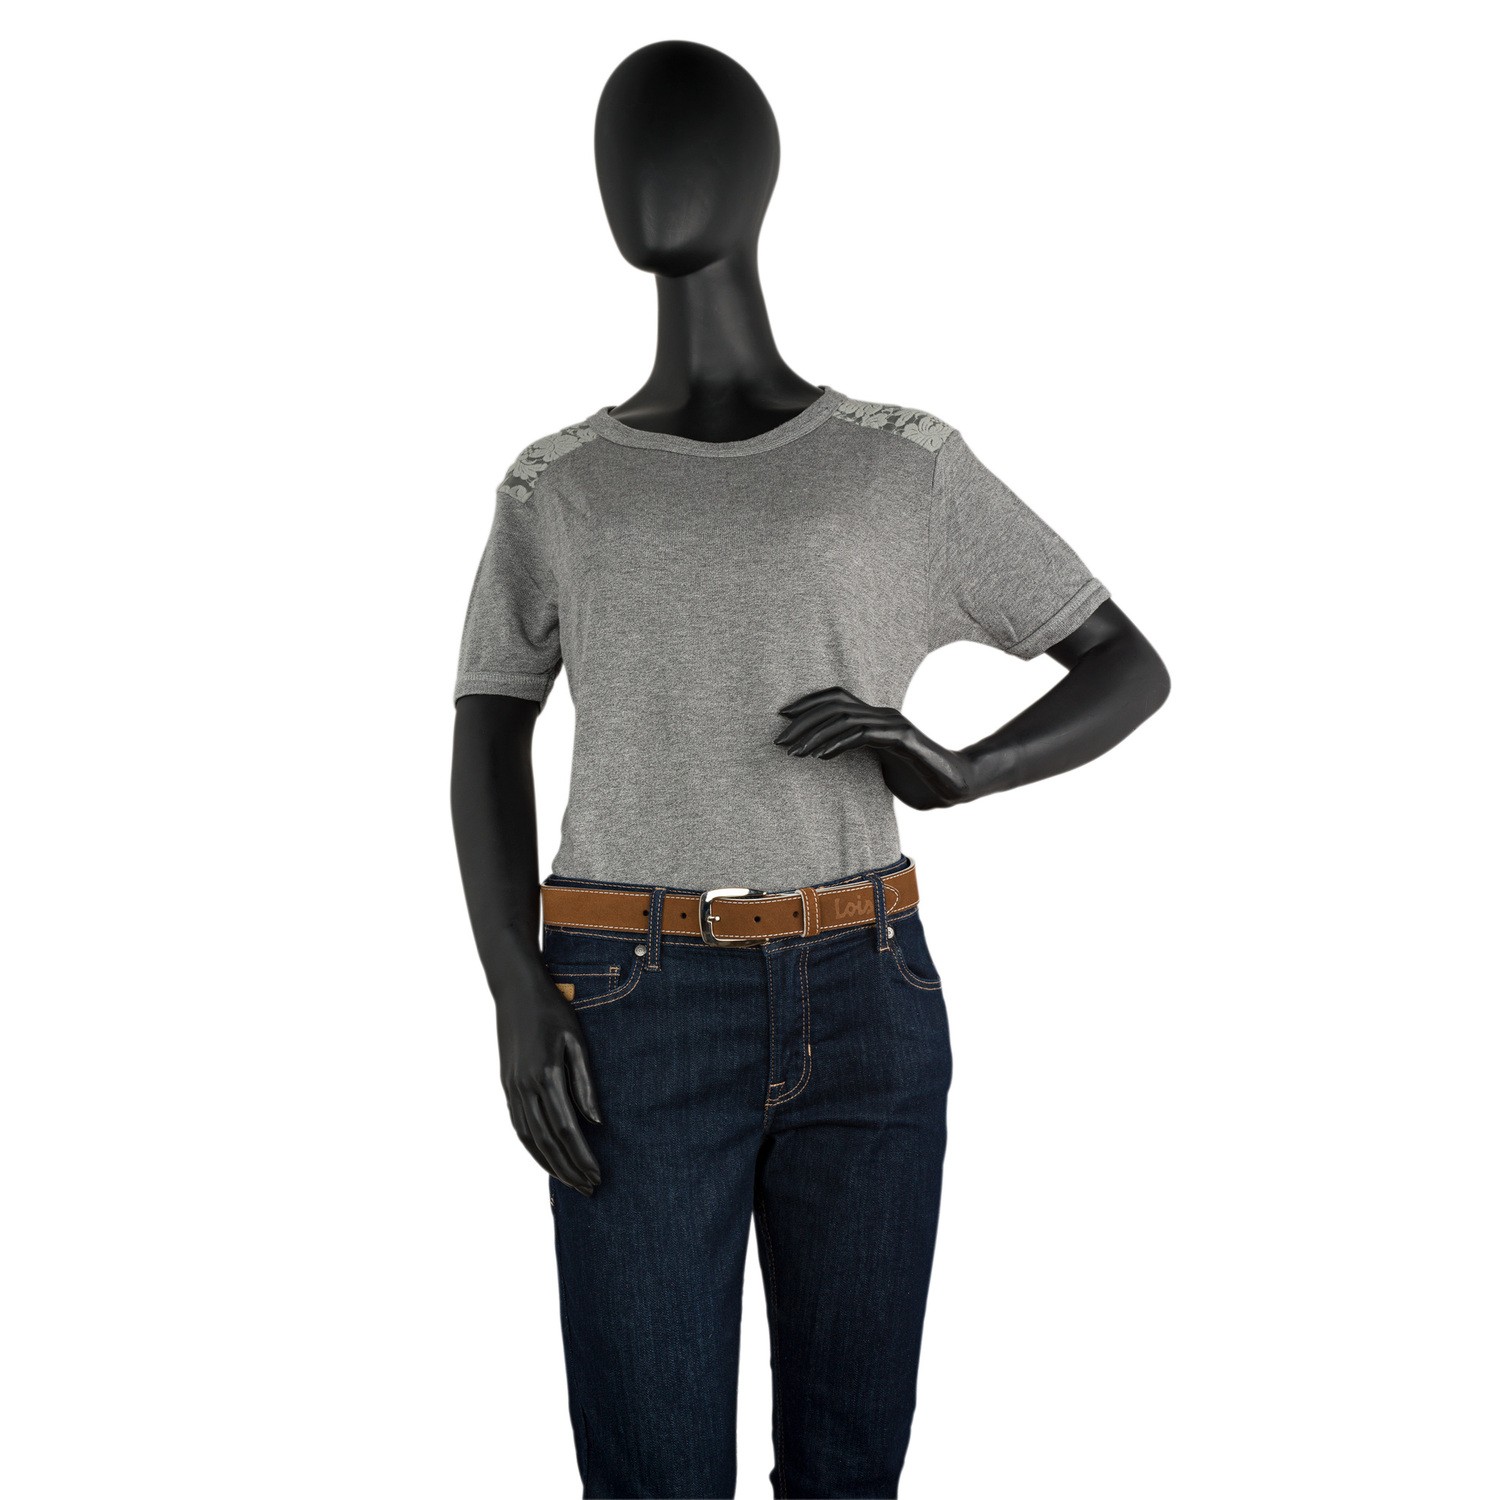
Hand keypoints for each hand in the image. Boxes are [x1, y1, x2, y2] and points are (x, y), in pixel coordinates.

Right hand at [493, 953, 602, 1195]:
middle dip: (569, 1169)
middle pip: (549, 1141)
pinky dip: (532, 1148)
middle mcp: (525, 1087)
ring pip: (530, 1139)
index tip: (598, 1175)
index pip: (568, 1129)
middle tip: (589, 1189)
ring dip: (550, 1164)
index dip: (583, 1156)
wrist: (515, 990)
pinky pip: (519, 1126)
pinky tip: (545, 1159)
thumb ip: (585, 1082)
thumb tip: (596, 1122)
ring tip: (570, 1182)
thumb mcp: (576, 1040)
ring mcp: (512, 1088)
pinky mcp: (506, 1086)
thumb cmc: (553, 1010)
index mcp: (546, 1075)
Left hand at [775, 686, 974, 809]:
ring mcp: (894, 724)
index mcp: (877, 719)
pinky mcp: (903, 739)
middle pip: (834, 705)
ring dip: (815, 735)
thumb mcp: (879, 768)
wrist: (956, 788)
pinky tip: (820, 757)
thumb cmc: (918, 780)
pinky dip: (838, 744)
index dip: (808, 703)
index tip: (782, 718)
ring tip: (793, 752)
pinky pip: (863, 736)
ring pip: (845, 719)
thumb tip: (830, 760)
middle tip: (779, 740)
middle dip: (802, 720)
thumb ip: (859, 759)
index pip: (837, 699)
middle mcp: (884, 715)